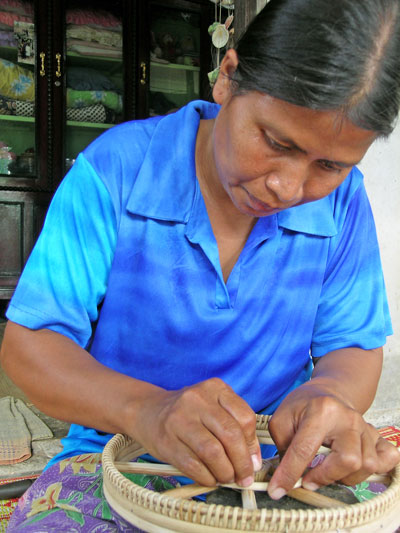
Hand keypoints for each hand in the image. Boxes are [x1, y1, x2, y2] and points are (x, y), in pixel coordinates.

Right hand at [127, 377, 261, 486]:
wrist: (147, 411)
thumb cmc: (189, 413)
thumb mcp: (213, 408)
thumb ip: (235, 427)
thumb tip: (253, 461)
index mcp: (215, 388)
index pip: (245, 417)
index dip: (252, 444)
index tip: (253, 461)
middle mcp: (197, 399)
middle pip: (230, 435)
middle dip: (242, 462)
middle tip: (244, 477)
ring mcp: (179, 419)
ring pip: (212, 452)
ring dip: (224, 472)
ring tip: (226, 478)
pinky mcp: (166, 441)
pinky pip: (193, 465)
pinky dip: (206, 477)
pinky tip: (210, 479)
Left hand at [267, 383, 399, 498]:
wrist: (328, 392)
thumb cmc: (303, 406)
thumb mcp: (282, 419)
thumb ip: (282, 447)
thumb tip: (286, 478)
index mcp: (322, 410)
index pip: (305, 449)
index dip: (290, 473)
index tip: (278, 489)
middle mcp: (348, 418)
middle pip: (348, 460)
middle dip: (325, 477)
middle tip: (308, 478)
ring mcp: (365, 427)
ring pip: (367, 465)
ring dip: (344, 477)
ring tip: (326, 470)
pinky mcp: (376, 436)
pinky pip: (387, 458)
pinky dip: (375, 469)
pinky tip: (354, 469)